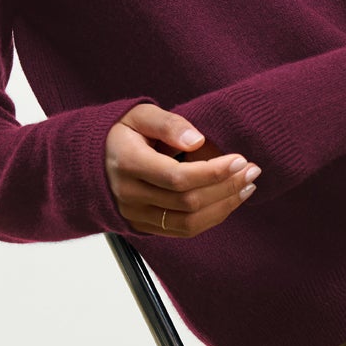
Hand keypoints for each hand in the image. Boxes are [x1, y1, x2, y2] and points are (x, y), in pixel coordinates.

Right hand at [104, 104, 260, 237]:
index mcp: (128, 163)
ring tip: (246, 186)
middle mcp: (130, 195)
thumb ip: (168, 124)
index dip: (213, 172)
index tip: (240, 160)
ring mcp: (135, 215)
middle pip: (187, 201)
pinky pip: (183, 230)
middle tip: (252, 170)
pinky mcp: (143, 226)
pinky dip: (211, 218)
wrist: (93, 160)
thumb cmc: (121, 133)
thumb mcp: (139, 115)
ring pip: (188, 222)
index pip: (177, 177)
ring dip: (224, 206)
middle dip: (226, 187)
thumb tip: (197, 140)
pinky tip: (228, 201)